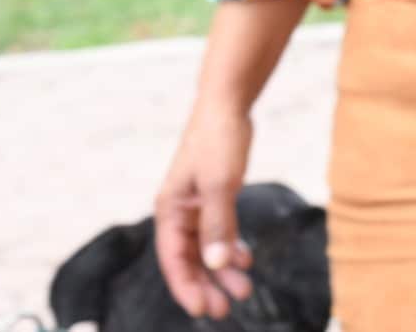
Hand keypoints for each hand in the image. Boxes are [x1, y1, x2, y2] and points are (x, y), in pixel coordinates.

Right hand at [155, 100, 255, 318]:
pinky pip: (218, 231)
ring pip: (206, 247)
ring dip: (222, 269)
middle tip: (225, 309)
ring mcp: (195, 204)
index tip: (202, 310)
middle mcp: (179, 211)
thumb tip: (218, 264)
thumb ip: (219, 225)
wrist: (228, 105)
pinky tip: (245, 258)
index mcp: (170, 210)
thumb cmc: (219, 140)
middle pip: (189, 259)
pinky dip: (230, 246)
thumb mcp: (221, 185)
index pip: (173, 259)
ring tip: (243, 290)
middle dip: (205, 285)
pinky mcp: (213, 196)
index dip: (186, 286)